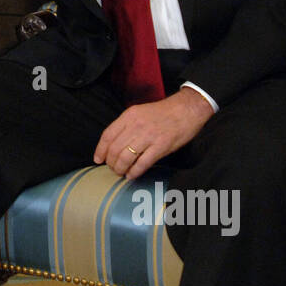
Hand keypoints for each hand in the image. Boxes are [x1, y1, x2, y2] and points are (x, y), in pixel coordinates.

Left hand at [93, 87, 214, 178]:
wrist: (187, 109)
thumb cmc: (163, 112)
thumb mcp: (140, 112)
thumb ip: (127, 125)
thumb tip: (114, 143)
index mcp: (129, 116)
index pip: (107, 135)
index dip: (100, 150)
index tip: (98, 159)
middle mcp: (136, 126)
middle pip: (114, 149)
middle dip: (111, 163)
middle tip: (112, 168)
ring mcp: (148, 136)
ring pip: (125, 158)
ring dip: (120, 169)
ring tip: (121, 173)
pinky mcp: (161, 146)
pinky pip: (142, 163)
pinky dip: (134, 172)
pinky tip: (132, 175)